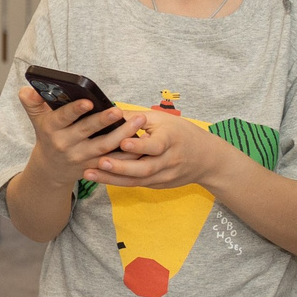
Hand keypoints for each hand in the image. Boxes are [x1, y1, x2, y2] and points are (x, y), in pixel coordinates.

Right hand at [17, 85, 133, 187]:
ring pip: (105, 147)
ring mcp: (81, 159)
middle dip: (103, 121)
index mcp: (51, 130)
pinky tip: (143, 142)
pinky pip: (114, 161)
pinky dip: (128, 153)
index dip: (75, 111)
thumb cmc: (48, 136)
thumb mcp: (37, 120)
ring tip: (138, 121)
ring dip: (123, 135)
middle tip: (118, 110)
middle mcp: (65, 145)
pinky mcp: (95, 168)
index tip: (88, 102)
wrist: (51, 169)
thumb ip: (32, 103)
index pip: (62, 119)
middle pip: (87, 132)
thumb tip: (26, 89)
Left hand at [88, 110, 235, 191]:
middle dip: (121, 166)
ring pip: (138, 180)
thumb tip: (109, 111)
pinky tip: (99, 178)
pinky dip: (117, 182)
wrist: (206, 159)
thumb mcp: (162, 120)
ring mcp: (165, 176)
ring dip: (112, 178)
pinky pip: (137, 184)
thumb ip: (136, 118)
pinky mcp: (159, 185)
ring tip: (90, 173)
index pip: (156, 145)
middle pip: (145, 168)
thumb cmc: (180, 133)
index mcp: (171, 140)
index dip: (140, 145)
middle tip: (99, 161)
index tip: (123, 142)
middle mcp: (169, 160)